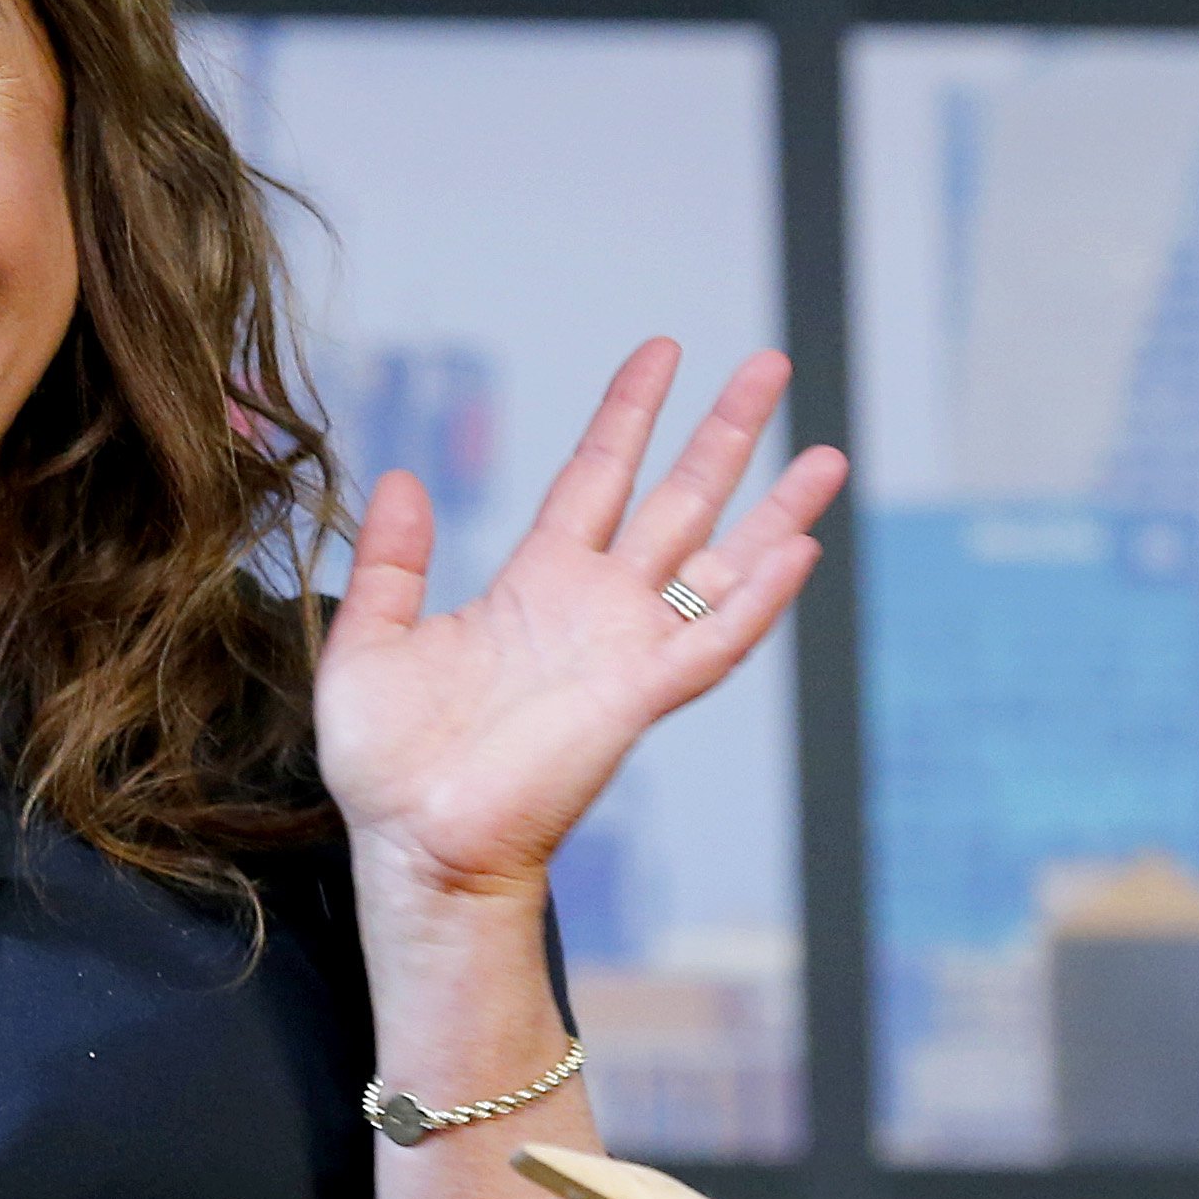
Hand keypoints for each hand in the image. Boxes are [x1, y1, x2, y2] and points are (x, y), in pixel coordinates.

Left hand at [318, 341, 842, 912]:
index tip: (663, 351)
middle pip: (679, 502)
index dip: (630, 413)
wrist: (412, 847)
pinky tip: (798, 550)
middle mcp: (594, 609)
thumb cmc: (390, 764)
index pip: (596, 477)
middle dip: (725, 434)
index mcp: (536, 586)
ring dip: (775, 513)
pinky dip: (757, 601)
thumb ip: (391, 562)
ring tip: (828, 456)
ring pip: (719, 567)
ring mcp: (623, 652)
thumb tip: (400, 479)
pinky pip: (709, 643)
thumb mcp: (371, 640)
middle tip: (770, 366)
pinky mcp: (635, 701)